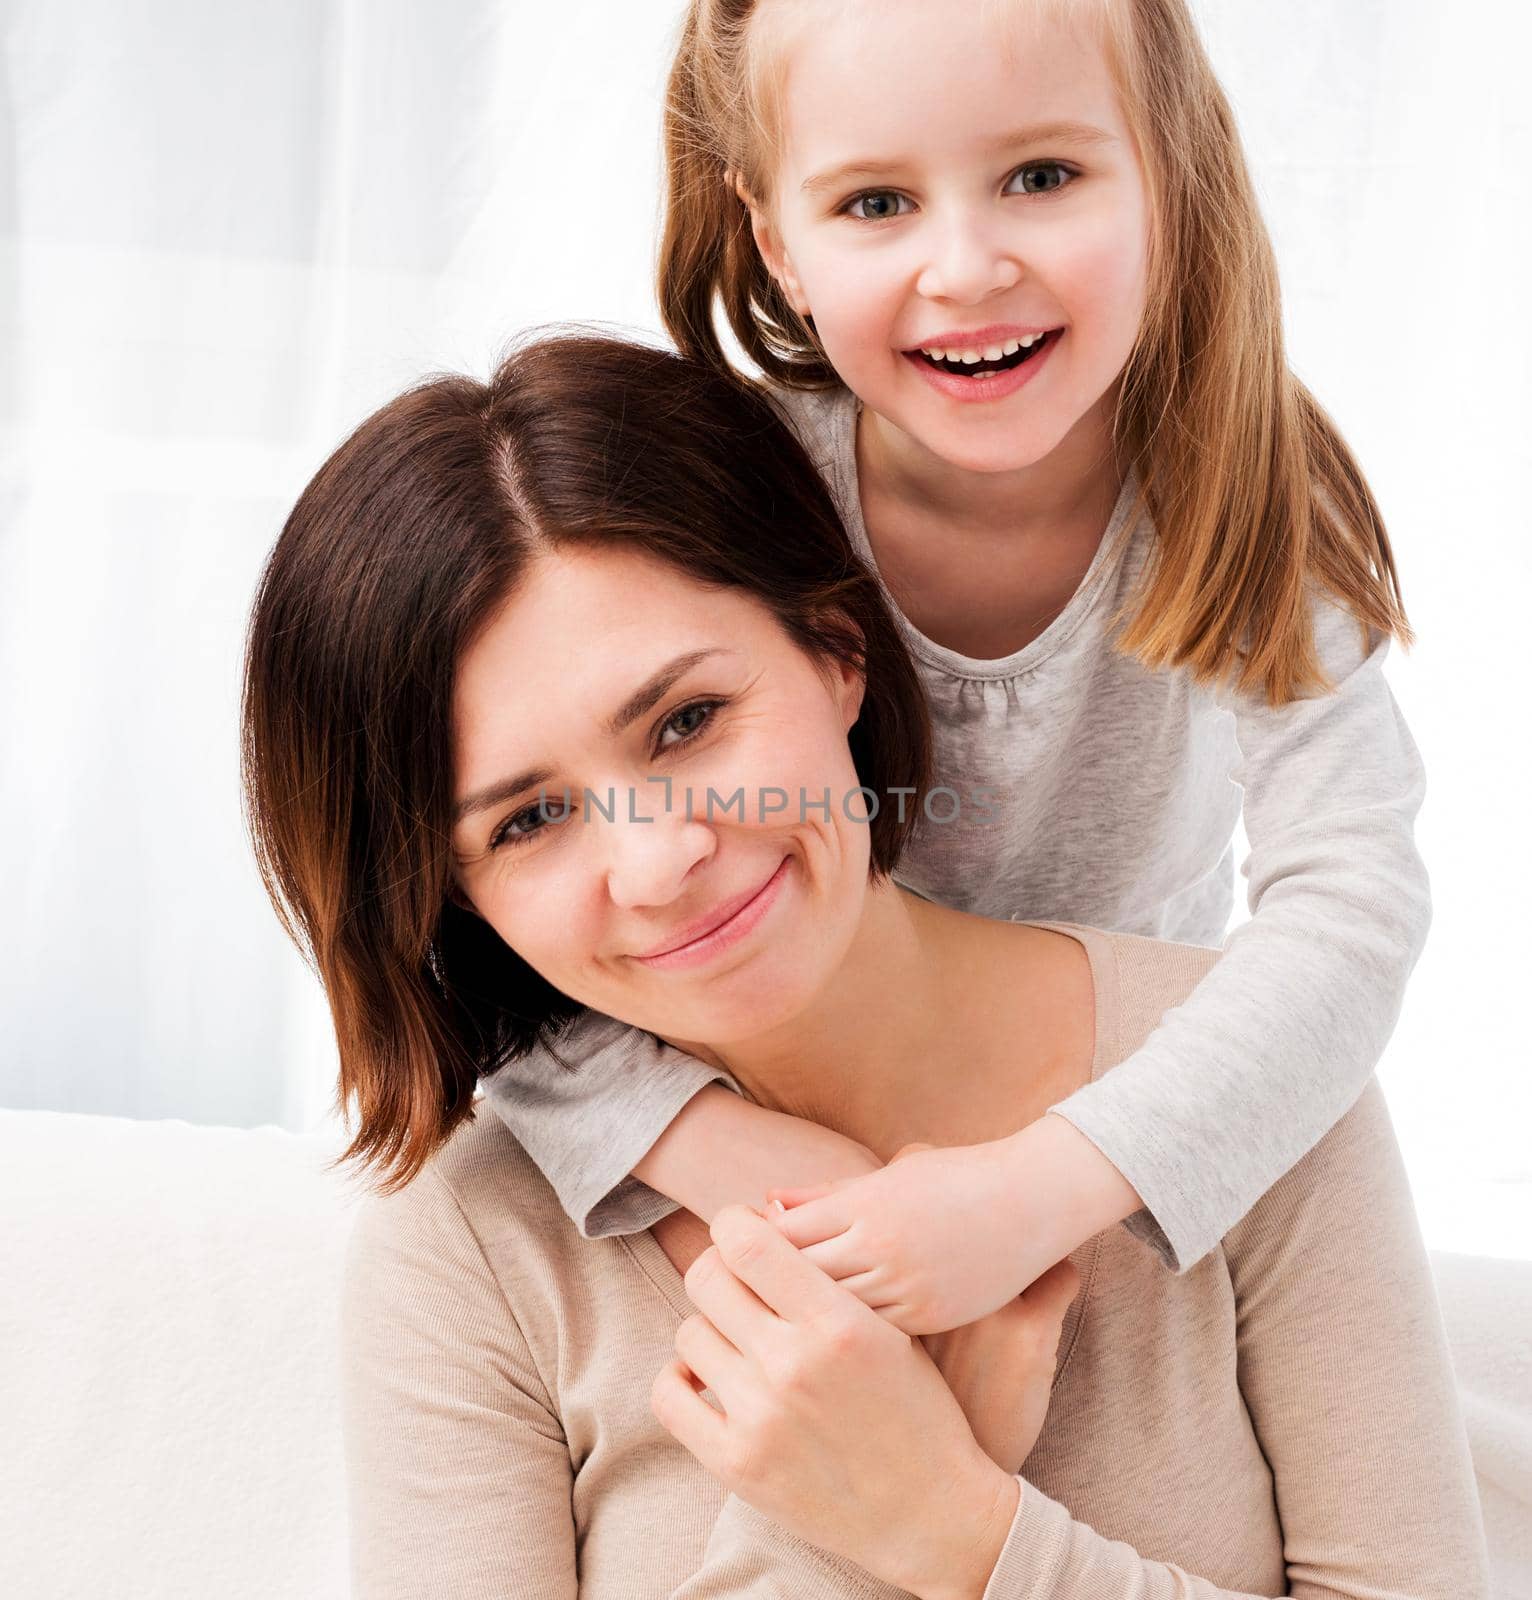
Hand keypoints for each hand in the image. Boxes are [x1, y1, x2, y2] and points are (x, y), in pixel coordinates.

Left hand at [651, 1203, 1016, 1596]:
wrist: (933, 1511)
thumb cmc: (916, 1408)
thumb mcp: (890, 1326)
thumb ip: (827, 1275)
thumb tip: (761, 1213)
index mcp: (837, 1322)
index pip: (746, 1241)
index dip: (734, 1224)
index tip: (743, 1232)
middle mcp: (793, 1365)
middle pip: (707, 1277)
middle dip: (719, 1269)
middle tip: (737, 1281)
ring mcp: (760, 1418)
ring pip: (689, 1331)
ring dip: (710, 1326)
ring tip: (738, 1337)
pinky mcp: (736, 1464)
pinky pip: (669, 1394)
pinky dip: (681, 1376)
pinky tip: (709, 1374)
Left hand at [765, 1134, 1067, 1333]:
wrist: (1035, 1198)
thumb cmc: (957, 1177)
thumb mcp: (890, 1175)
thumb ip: (827, 1195)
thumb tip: (768, 1203)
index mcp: (865, 1204)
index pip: (784, 1233)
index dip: (752, 1250)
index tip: (735, 1260)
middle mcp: (881, 1246)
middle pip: (798, 1278)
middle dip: (765, 1293)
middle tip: (739, 1305)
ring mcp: (908, 1286)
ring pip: (829, 1315)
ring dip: (799, 1325)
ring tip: (773, 1330)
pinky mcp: (931, 1318)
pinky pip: (871, 1336)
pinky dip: (844, 1342)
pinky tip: (826, 1346)